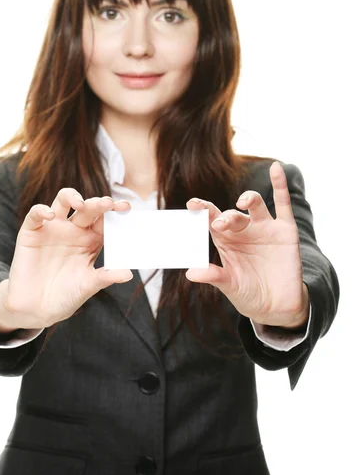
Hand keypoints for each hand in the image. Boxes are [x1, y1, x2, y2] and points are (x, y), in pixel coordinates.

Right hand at [0, 189, 132, 331]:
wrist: (36, 309)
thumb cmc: (65, 296)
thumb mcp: (87, 286)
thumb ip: (105, 277)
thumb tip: (129, 274)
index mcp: (91, 239)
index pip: (105, 220)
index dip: (115, 212)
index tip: (126, 207)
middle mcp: (74, 230)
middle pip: (87, 208)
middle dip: (98, 203)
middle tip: (108, 203)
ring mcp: (53, 228)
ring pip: (62, 201)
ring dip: (72, 197)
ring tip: (80, 204)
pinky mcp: (31, 232)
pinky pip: (35, 215)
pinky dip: (41, 211)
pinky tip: (49, 215)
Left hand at [185, 161, 308, 328]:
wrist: (277, 306)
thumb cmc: (248, 293)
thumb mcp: (230, 285)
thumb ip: (213, 276)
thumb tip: (190, 273)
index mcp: (225, 239)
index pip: (211, 220)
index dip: (202, 210)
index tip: (192, 204)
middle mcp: (243, 229)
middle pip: (232, 215)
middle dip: (225, 217)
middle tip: (219, 225)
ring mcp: (264, 227)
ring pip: (255, 204)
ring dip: (248, 199)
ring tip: (242, 202)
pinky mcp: (285, 230)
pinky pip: (283, 204)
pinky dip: (280, 185)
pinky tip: (277, 168)